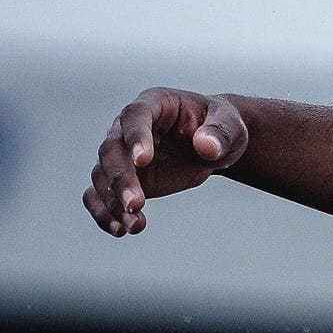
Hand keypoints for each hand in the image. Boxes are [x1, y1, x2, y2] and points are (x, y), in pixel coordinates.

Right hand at [83, 87, 247, 236]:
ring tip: (134, 225)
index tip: (143, 160)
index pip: (136, 116)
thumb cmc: (223, 127)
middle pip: (112, 150)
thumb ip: (220, 133)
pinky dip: (105, 213)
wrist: (216, 146)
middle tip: (136, 204)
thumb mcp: (231, 125)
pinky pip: (100, 195)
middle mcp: (129, 127)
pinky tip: (121, 230)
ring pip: (102, 176)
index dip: (136, 137)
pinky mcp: (122, 179)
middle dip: (122, 179)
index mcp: (156, 103)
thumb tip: (206, 146)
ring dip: (113, 202)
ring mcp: (122, 154)